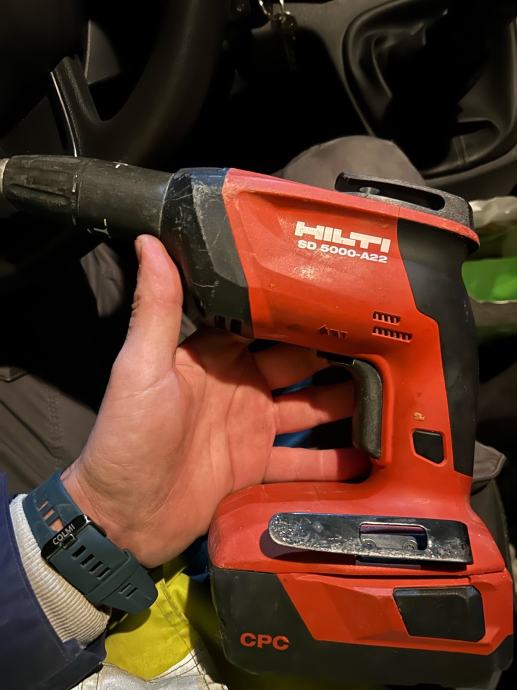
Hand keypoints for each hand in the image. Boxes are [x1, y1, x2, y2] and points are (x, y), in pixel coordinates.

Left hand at [62, 235, 366, 566]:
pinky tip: (370, 457)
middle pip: (297, 363)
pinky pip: (303, 462)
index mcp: (214, 356)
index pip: (262, 323)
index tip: (340, 294)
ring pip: (309, 409)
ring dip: (344, 402)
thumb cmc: (127, 437)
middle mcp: (238, 386)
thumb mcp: (141, 368)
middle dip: (334, 352)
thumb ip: (157, 308)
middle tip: (384, 341)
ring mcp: (251, 427)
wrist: (122, 517)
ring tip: (391, 392)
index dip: (297, 309)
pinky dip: (332, 461)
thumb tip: (151, 239)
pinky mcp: (257, 466)